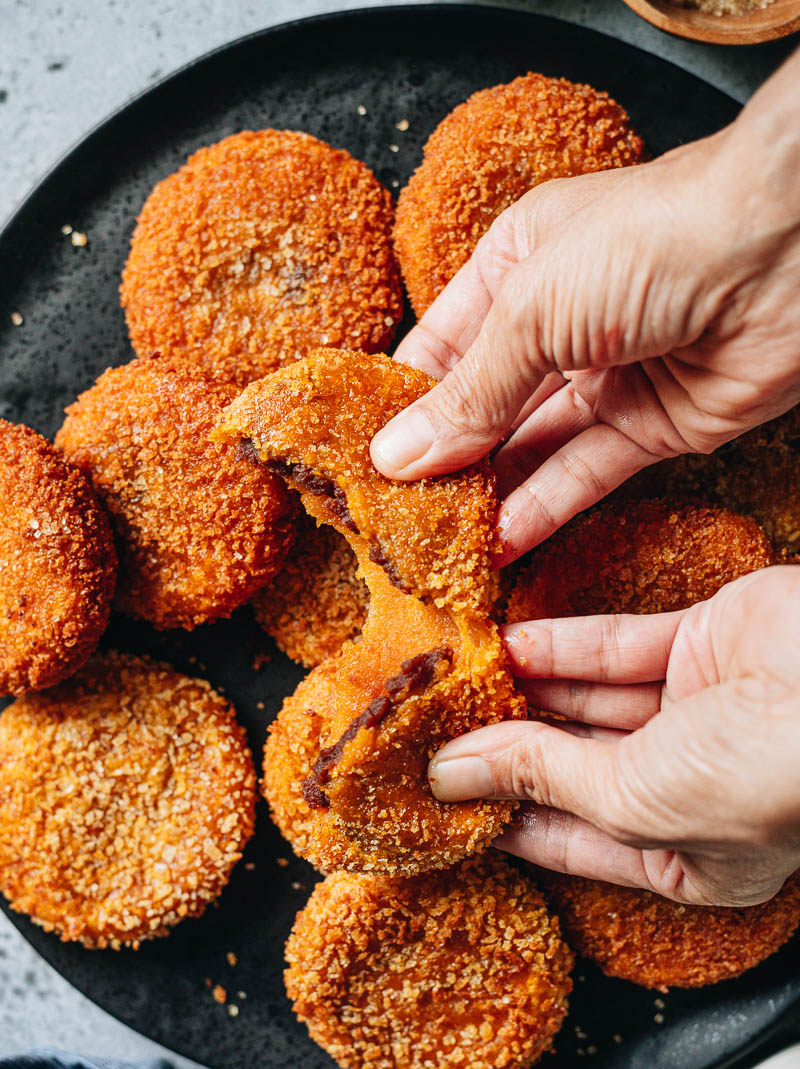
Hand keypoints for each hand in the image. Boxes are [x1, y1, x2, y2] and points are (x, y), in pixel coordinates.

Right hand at [371, 50, 799, 564]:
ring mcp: (606, 376)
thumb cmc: (652, 241)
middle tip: (396, 519)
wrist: (784, 251)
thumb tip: (395, 456)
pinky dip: (545, 509)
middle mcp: (557, 322)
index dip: (401, 406)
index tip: (359, 461)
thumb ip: (468, 395)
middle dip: (442, 461)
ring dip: (488, 495)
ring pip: (531, 448)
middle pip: (483, 406)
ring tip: (440, 545)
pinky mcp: (653, 425)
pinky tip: (501, 542)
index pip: (439, 349)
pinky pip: (585, 473)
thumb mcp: (532, 311)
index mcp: (515, 266)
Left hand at [428, 566, 799, 906]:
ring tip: (458, 683)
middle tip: (435, 733)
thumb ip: (542, 776)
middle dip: (506, 750)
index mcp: (690, 860)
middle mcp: (692, 788)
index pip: (573, 843)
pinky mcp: (704, 645)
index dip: (506, 822)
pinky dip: (561, 647)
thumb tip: (454, 774)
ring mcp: (698, 712)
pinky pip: (616, 649)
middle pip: (575, 767)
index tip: (442, 805)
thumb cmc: (768, 779)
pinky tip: (506, 643)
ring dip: (525, 692)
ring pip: (590, 703)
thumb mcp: (634, 800)